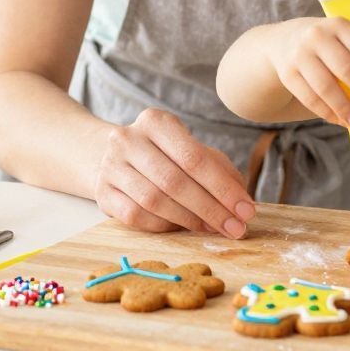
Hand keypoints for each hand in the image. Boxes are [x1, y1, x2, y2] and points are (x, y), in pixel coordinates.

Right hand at [94, 107, 256, 235]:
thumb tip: (242, 202)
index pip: (194, 157)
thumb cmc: (165, 155)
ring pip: (154, 201)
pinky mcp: (102, 193)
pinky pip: (136, 216)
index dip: (223, 187)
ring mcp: (111, 167)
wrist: (112, 158)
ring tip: (213, 228)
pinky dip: (163, 226)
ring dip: (190, 220)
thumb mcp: (192, 150)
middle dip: (211, 209)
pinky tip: (182, 227)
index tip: (247, 210)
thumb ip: (220, 170)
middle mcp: (128, 139)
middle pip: (175, 181)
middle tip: (236, 228)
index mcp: (155, 122)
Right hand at [273, 17, 349, 128]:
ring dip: (344, 107)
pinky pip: (309, 98)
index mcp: (339, 25)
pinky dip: (326, 112)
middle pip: (346, 68)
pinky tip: (340, 120)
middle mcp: (316, 37)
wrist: (285, 41)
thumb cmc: (331, 44)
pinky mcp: (288, 74)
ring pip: (325, 86)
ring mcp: (299, 55)